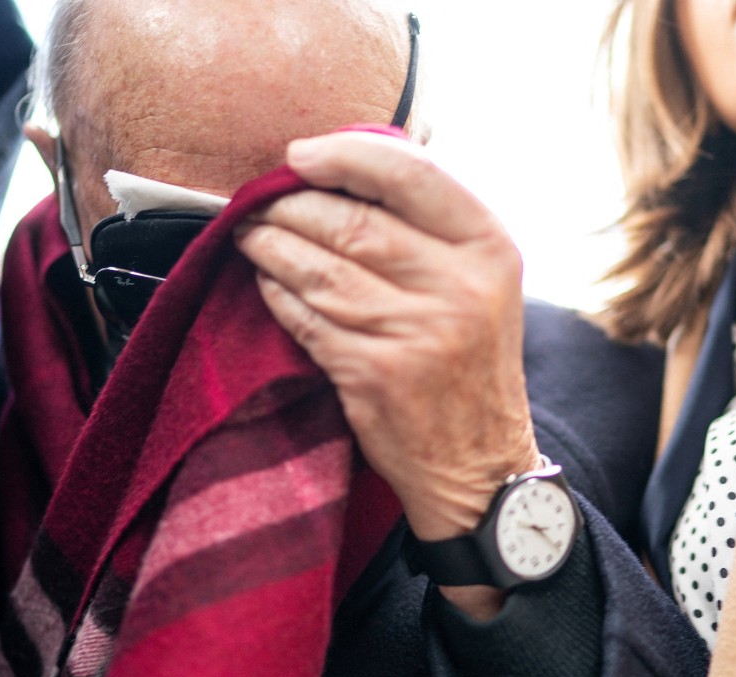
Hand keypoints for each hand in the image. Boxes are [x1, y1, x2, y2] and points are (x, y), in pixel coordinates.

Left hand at [235, 131, 540, 545]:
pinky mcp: (372, 372)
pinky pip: (304, 316)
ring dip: (269, 245)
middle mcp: (456, 286)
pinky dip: (276, 293)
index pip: (410, 175)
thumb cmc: (470, 361)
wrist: (480, 463)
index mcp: (488, 248)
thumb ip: (431, 227)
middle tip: (260, 201)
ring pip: (318, 268)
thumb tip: (351, 167)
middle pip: (350, 222)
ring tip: (248, 233)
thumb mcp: (480, 283)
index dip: (344, 156)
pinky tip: (264, 280)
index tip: (298, 154)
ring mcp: (414, 331)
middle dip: (290, 206)